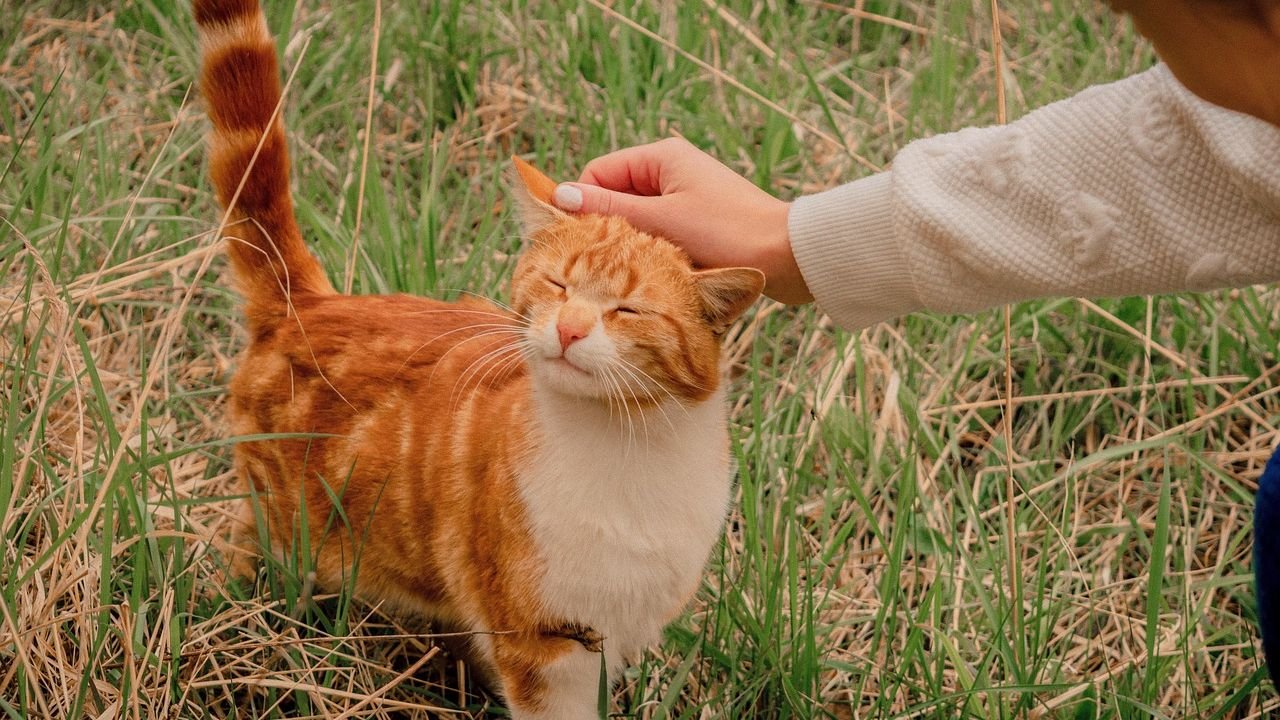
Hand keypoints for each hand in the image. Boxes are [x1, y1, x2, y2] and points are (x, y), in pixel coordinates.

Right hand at [552, 138, 812, 303]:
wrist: (787, 256)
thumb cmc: (727, 233)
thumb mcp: (660, 221)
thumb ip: (609, 210)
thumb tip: (559, 196)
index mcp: (661, 157)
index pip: (598, 174)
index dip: (582, 206)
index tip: (573, 242)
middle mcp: (671, 170)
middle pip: (615, 197)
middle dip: (606, 228)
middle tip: (597, 263)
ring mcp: (685, 196)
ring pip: (635, 219)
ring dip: (629, 243)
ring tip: (629, 270)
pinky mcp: (697, 221)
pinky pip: (658, 232)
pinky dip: (651, 251)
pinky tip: (653, 272)